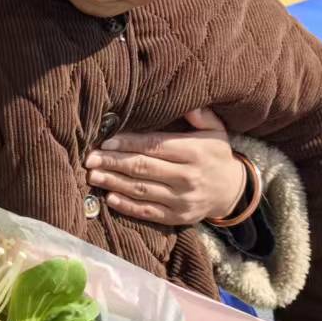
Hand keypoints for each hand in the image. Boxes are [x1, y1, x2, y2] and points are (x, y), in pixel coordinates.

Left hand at [85, 108, 246, 225]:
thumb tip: (188, 103)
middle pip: (143, 168)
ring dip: (114, 183)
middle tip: (89, 158)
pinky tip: (109, 198)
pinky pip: (148, 212)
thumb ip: (202, 115)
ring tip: (93, 175)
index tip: (106, 142)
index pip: (155, 146)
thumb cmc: (215, 155)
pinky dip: (127, 206)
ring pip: (142, 190)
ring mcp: (182, 200)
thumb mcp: (217, 130)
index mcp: (194, 152)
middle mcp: (188, 177)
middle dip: (113, 162)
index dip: (128, 144)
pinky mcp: (178, 217)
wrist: (232, 191)